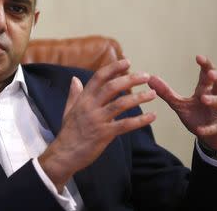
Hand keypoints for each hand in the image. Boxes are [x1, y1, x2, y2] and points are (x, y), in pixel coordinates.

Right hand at [39, 60, 156, 190]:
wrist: (64, 155)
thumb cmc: (68, 133)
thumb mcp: (69, 110)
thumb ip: (74, 94)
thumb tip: (74, 78)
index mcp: (83, 99)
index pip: (99, 77)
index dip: (113, 68)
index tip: (127, 62)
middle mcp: (90, 106)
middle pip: (112, 87)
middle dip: (130, 79)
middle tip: (146, 76)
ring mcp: (97, 120)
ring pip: (120, 104)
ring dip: (139, 98)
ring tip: (152, 94)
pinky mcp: (104, 134)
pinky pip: (125, 125)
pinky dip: (140, 120)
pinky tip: (152, 116)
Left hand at [147, 55, 216, 153]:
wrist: (211, 135)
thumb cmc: (197, 114)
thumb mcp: (179, 103)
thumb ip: (166, 92)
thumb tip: (150, 78)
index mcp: (205, 89)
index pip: (208, 73)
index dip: (206, 65)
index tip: (198, 57)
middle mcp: (216, 97)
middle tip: (210, 73)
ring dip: (214, 100)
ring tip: (204, 99)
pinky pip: (216, 126)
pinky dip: (209, 128)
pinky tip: (200, 130)